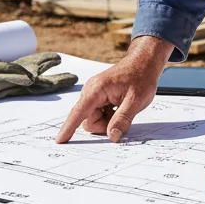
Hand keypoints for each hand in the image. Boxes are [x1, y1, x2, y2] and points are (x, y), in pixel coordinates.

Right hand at [55, 36, 173, 143]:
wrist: (144, 62)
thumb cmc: (141, 77)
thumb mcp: (136, 101)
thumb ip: (122, 119)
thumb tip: (112, 136)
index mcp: (97, 89)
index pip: (79, 112)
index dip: (68, 128)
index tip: (60, 141)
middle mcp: (91, 91)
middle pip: (88, 119)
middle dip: (104, 125)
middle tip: (123, 116)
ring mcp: (94, 94)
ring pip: (93, 118)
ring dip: (107, 120)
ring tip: (123, 108)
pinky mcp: (98, 96)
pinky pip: (98, 114)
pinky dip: (109, 116)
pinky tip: (120, 107)